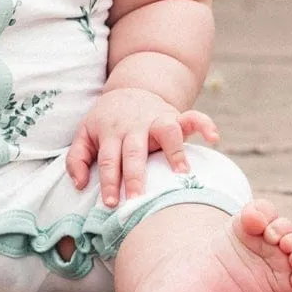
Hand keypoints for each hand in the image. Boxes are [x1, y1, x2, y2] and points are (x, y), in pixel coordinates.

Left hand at [67, 89, 218, 207]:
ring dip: (174, 151)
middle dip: (136, 175)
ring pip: (165, 132)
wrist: (130, 89)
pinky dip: (204, 124)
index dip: (109, 180)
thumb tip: (79, 185)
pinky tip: (214, 138)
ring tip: (181, 174)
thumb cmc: (106, 121)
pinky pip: (192, 117)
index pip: (108, 159)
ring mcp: (155, 119)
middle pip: (134, 150)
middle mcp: (134, 126)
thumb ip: (77, 158)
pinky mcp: (175, 116)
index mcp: (110, 132)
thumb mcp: (85, 133)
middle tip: (138, 199)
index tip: (110, 203)